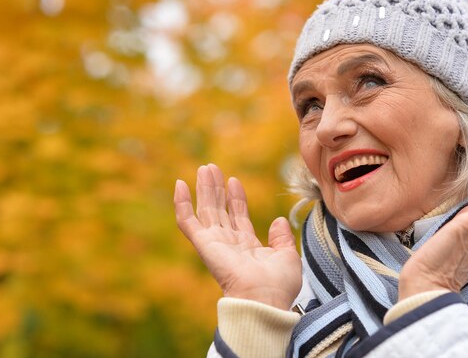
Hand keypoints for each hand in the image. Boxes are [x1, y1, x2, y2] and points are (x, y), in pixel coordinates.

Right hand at [174, 164, 301, 309]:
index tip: (234, 180)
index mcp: (247, 247)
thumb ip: (282, 237)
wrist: (263, 299)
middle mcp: (229, 243)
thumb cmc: (278, 285)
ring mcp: (214, 242)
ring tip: (204, 168)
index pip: (238, 216)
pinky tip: (180, 184)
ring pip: (205, 210)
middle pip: (219, 210)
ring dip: (204, 189)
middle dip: (216, 189)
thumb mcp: (287, 256)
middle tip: (212, 168)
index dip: (236, 198)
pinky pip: (186, 221)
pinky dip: (181, 203)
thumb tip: (279, 220)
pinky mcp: (203, 243)